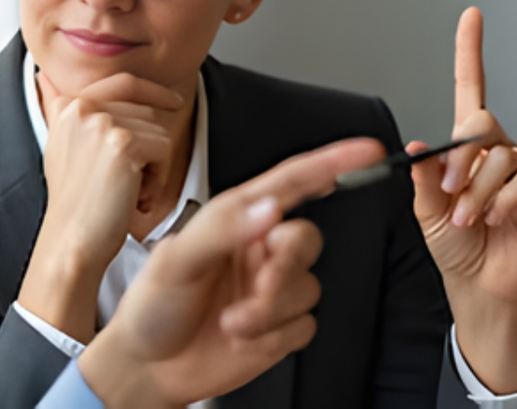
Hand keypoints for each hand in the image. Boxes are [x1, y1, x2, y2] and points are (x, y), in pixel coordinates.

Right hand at [19, 70, 184, 343]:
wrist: (71, 241)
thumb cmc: (74, 204)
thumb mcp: (63, 148)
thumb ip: (70, 115)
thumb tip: (45, 77)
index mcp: (67, 105)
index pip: (122, 82)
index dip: (152, 91)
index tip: (174, 102)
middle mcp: (81, 106)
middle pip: (145, 111)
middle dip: (147, 148)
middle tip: (125, 184)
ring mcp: (102, 122)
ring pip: (158, 132)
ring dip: (152, 167)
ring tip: (127, 193)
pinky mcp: (123, 143)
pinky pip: (164, 150)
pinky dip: (157, 179)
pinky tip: (134, 199)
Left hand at [77, 139, 386, 407]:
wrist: (149, 365)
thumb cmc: (153, 304)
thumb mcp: (175, 259)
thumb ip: (222, 229)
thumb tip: (268, 208)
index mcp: (235, 219)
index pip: (291, 182)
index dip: (331, 162)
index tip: (367, 151)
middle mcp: (258, 248)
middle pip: (306, 238)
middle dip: (285, 266)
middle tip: (257, 286)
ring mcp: (271, 287)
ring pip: (307, 287)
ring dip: (269, 310)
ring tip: (229, 321)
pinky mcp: (281, 326)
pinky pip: (305, 324)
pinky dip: (273, 335)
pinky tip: (241, 337)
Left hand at [410, 6, 516, 392]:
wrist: (479, 282)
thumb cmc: (453, 244)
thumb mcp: (425, 210)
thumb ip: (422, 177)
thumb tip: (419, 146)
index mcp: (465, 148)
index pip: (470, 89)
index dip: (470, 51)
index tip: (471, 17)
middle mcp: (497, 150)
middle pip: (482, 122)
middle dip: (461, 156)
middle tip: (449, 189)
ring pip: (501, 156)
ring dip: (477, 189)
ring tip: (468, 217)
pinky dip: (503, 200)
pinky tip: (494, 218)